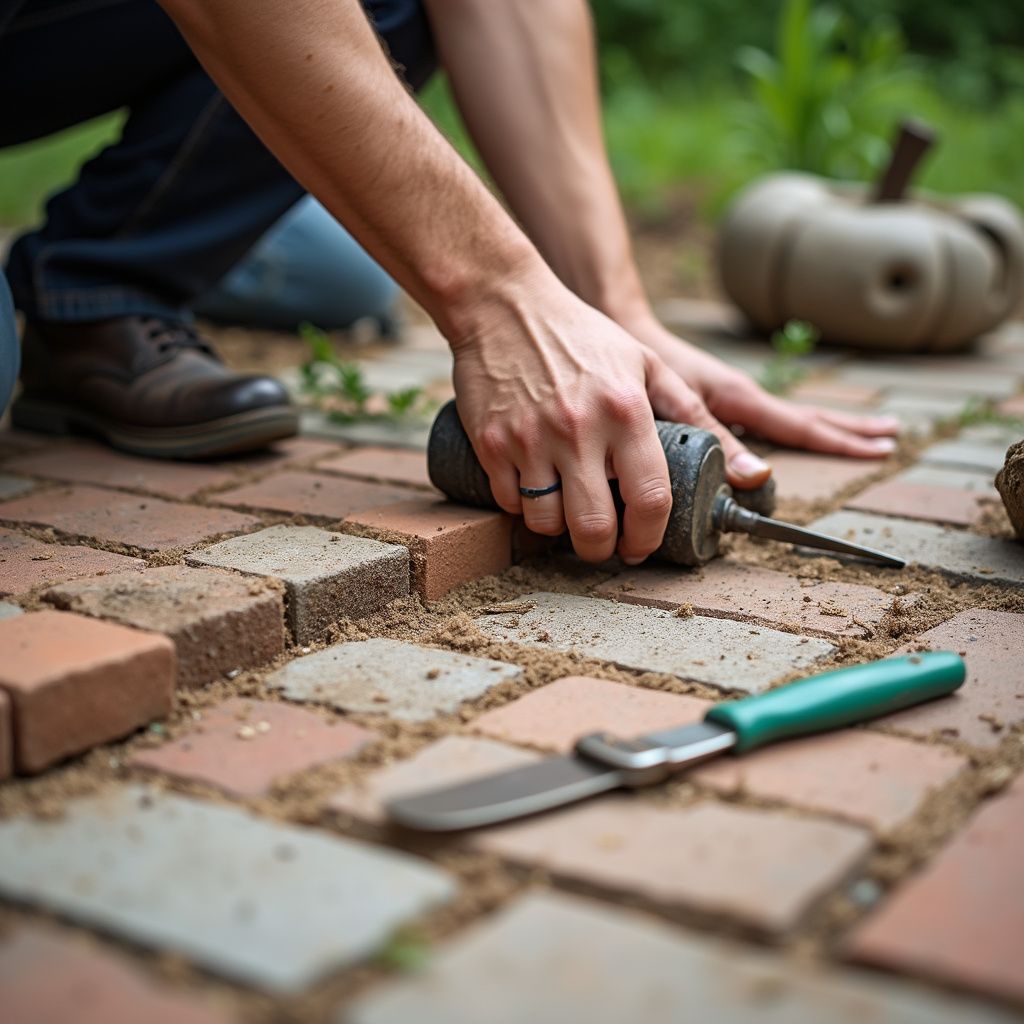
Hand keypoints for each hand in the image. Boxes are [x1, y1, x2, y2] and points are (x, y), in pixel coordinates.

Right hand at [450, 272, 718, 564]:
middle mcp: (579, 429)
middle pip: (594, 527)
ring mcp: (530, 438)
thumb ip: (693, 414)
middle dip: (601, 550)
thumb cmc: (581, 334)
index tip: (641, 546)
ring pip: (546, 522)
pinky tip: (533, 489)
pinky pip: (508, 501)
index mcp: (626, 411)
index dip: (647, 537)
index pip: (649, 499)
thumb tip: (750, 468)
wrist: (503, 303)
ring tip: (566, 512)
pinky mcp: (491, 441)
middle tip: (604, 544)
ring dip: (558, 529)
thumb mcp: (647, 362)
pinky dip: (522, 506)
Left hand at [621, 314, 898, 488]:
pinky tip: (794, 437)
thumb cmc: (651, 370)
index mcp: (744, 399)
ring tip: (863, 433)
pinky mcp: (720, 400)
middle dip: (851, 430)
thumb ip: (718, 440)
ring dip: (829, 426)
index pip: (805, 426)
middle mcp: (746, 398)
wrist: (624, 335)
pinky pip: (769, 419)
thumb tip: (758, 476)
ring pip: (793, 418)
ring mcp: (736, 398)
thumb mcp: (685, 407)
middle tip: (890, 439)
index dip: (843, 441)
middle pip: (810, 419)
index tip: (880, 449)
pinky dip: (795, 428)